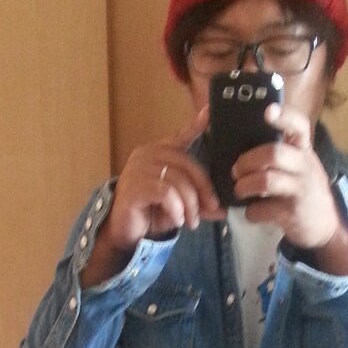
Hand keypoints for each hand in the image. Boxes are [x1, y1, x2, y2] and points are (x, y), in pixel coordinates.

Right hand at [81, 107, 224, 287]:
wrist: (125, 234)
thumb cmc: (151, 214)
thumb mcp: (181, 205)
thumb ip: (200, 202)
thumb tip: (223, 209)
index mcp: (159, 153)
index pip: (181, 136)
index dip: (196, 125)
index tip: (209, 113)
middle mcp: (147, 154)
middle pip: (187, 163)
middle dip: (203, 189)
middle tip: (210, 209)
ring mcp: (138, 168)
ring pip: (178, 180)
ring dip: (190, 204)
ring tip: (191, 221)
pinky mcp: (134, 186)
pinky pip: (165, 192)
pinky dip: (176, 208)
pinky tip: (177, 219)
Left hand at [231, 105, 347, 274]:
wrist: (326, 225)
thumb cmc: (305, 189)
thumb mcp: (301, 166)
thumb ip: (282, 152)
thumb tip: (243, 142)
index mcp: (304, 151)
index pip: (299, 126)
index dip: (284, 117)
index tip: (268, 111)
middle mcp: (304, 167)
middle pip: (273, 154)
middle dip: (247, 161)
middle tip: (236, 170)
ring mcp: (299, 190)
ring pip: (266, 181)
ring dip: (245, 186)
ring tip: (239, 190)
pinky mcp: (292, 213)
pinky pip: (263, 210)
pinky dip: (251, 212)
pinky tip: (251, 212)